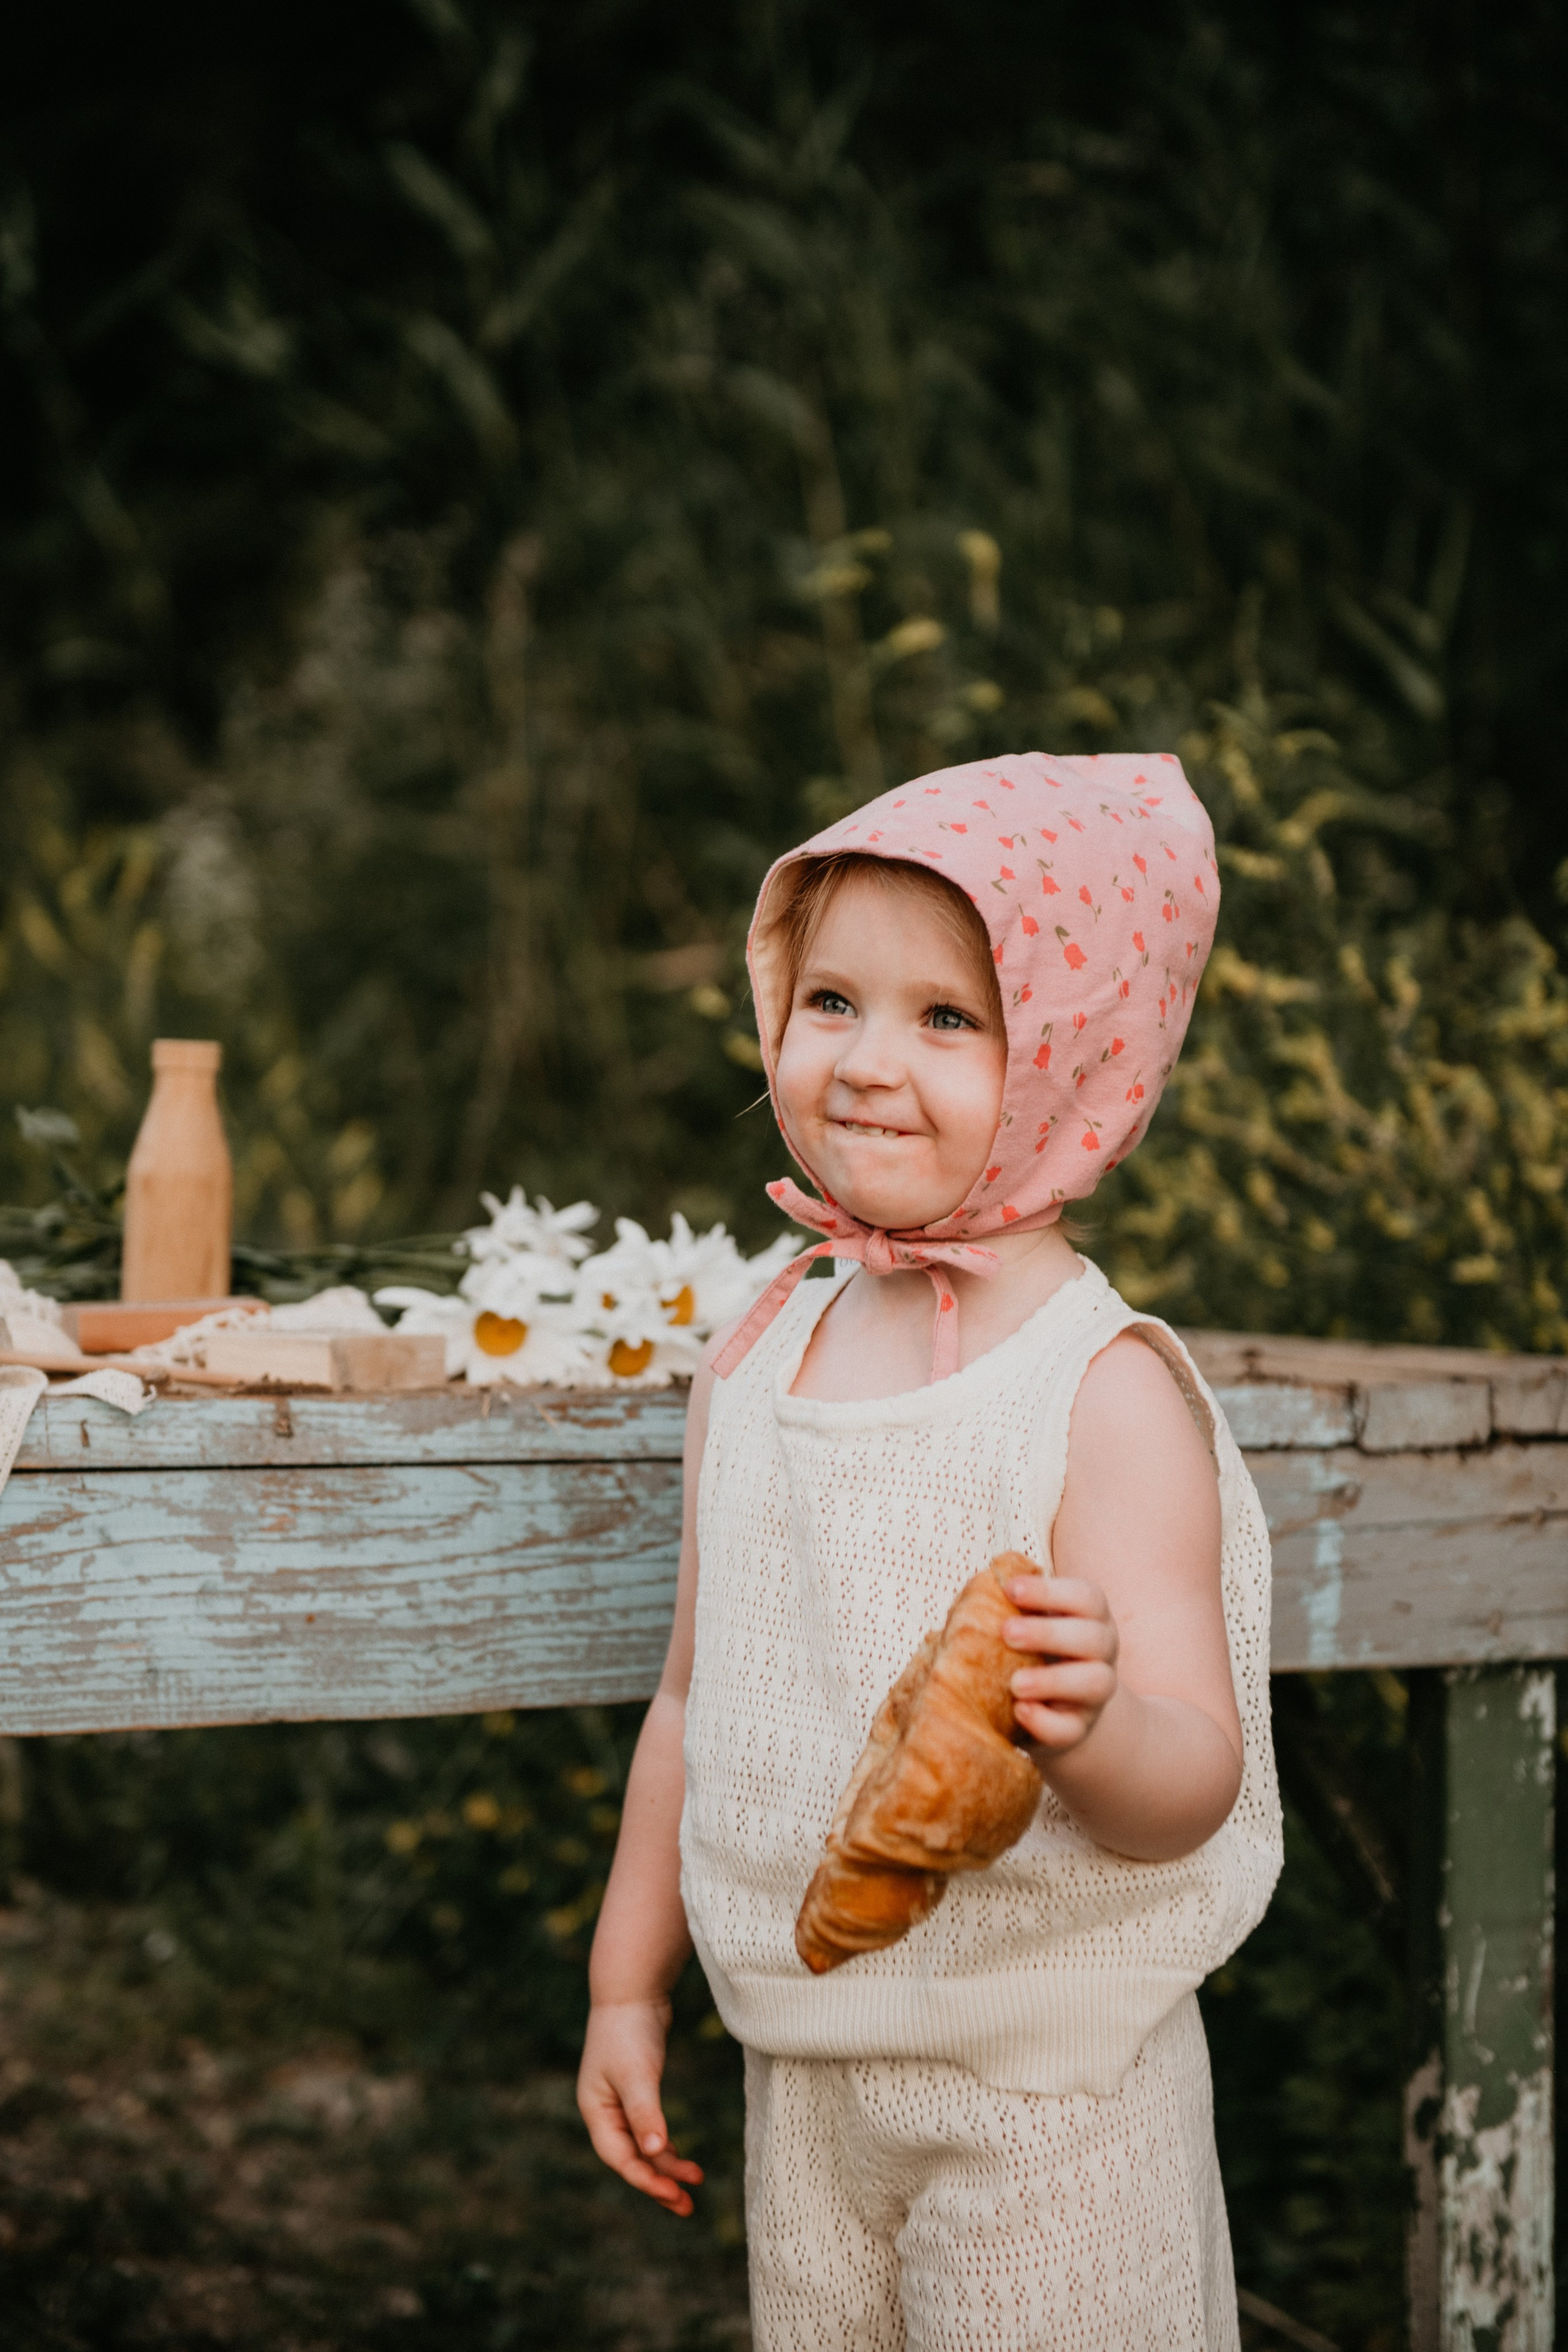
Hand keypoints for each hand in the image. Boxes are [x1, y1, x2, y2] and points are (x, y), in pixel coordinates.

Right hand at [578, 1997, 704, 2216]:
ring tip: (694, 2184)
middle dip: (658, 2183)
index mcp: (596, 2111)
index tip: (675, 2195)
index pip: (620, 2158)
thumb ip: (645, 2114)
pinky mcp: (636, 2091)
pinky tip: (679, 2157)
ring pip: (642, 2146)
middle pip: (631, 2158)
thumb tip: (656, 2154)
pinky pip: (649, 2131)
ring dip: (665, 2167)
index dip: (646, 2181)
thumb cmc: (629, 2031)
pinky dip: (664, 2146)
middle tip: (688, 2206)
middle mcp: (604, 2111)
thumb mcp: (637, 2074)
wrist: (632, 1989)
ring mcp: (618, 2102)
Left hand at [1003, 1573, 1118, 1753]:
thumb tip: (981, 1586)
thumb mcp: (1023, 1621)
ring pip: (1096, 1683)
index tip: (1010, 1589)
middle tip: (1007, 1632)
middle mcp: (1102, 1653)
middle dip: (1050, 1633)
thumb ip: (1007, 1605)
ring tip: (1015, 1683)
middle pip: (1094, 1638)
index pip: (1086, 1597)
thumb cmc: (1029, 1649)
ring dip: (1054, 1680)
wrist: (1049, 1707)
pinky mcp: (1079, 1729)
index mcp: (1090, 1617)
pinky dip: (1046, 1721)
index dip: (1050, 1592)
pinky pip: (1071, 1729)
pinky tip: (1019, 1710)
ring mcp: (1095, 1695)